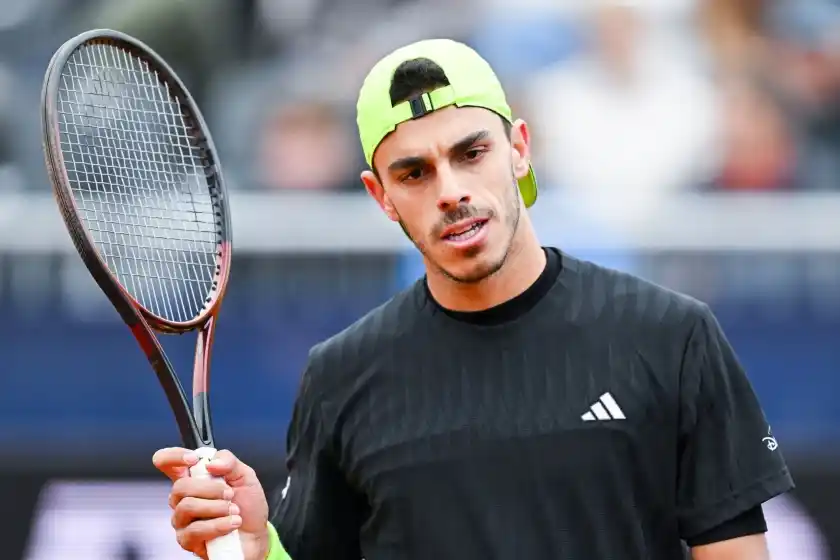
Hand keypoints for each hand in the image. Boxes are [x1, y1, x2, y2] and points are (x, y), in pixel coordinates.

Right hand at [153, 447, 269, 559]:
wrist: (255, 534)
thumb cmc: (247, 504)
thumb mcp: (245, 475)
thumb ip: (229, 461)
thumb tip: (211, 463)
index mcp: (193, 477)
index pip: (166, 462)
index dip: (174, 456)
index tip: (194, 459)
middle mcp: (183, 497)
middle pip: (180, 486)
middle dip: (211, 489)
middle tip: (230, 494)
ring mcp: (182, 519)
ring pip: (187, 506)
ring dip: (217, 507)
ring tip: (234, 511)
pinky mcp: (186, 540)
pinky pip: (195, 530)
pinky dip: (219, 525)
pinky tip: (231, 524)